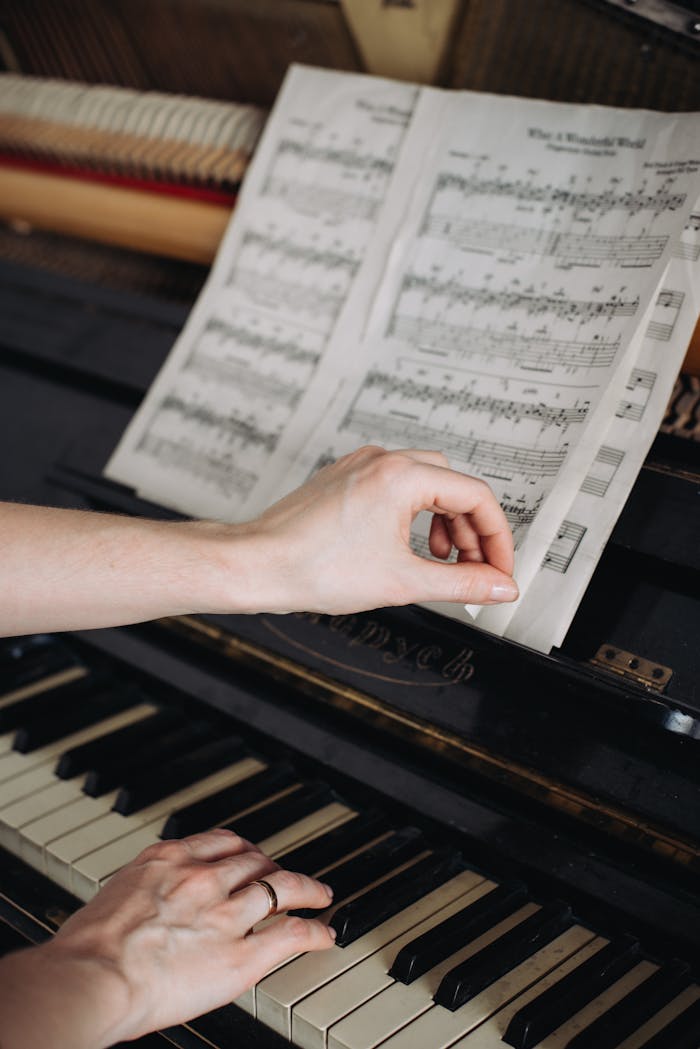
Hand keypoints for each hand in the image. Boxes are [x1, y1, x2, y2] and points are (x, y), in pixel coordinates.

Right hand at [0, 829, 334, 1047]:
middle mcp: (204, 879)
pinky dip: (314, 931)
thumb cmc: (86, 951)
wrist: (92, 978)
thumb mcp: (113, 896)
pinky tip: (325, 935)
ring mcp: (227, 915)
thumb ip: (140, 891)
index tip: (250, 854)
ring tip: (320, 894)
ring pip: (282, 889)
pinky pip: (291, 935)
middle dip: (273, 867)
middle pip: (254, 861)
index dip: (243, 848)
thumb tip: (141, 905)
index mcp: (169, 859)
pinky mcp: (241, 956)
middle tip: (284, 875)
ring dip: (307, 890)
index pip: (221, 841)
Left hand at [238, 445, 517, 614]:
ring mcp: (360, 466)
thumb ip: (462, 583)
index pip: (476, 497)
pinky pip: (396, 486)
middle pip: (454, 485)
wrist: (256, 565)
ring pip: (425, 483)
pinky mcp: (344, 478)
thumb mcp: (402, 582)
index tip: (500, 570)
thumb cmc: (313, 568)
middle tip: (475, 569)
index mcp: (401, 476)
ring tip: (438, 560)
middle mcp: (381, 460)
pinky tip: (406, 547)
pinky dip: (413, 514)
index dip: (497, 538)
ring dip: (443, 521)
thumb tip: (500, 585)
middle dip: (470, 529)